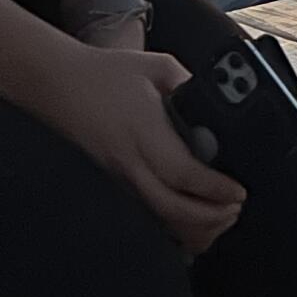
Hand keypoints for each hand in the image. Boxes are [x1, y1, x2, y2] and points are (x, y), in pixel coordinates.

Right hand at [31, 41, 245, 251]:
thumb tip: (219, 104)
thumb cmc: (104, 74)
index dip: (215, 189)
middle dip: (211, 218)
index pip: (183, 172)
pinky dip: (171, 228)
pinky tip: (190, 224)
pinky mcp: (112, 186)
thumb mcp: (157, 67)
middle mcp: (129, 162)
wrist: (57, 85)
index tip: (239, 191)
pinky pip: (145, 218)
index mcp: (144, 131)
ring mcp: (117, 179)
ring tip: (220, 219)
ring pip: (158, 223)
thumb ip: (190, 85)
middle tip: (235, 208)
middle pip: (172, 209)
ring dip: (193, 230)